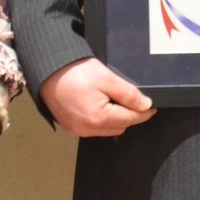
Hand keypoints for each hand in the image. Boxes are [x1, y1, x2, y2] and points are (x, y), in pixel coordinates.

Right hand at [38, 58, 153, 136]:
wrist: (46, 70)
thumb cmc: (75, 71)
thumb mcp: (106, 77)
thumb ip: (127, 93)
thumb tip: (145, 105)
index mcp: (99, 118)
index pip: (130, 119)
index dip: (144, 113)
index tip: (152, 106)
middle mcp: (87, 129)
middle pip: (119, 127)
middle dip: (129, 115)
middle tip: (131, 99)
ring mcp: (77, 129)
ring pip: (106, 129)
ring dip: (114, 118)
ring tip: (113, 100)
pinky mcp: (70, 126)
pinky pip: (92, 128)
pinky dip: (100, 120)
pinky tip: (99, 104)